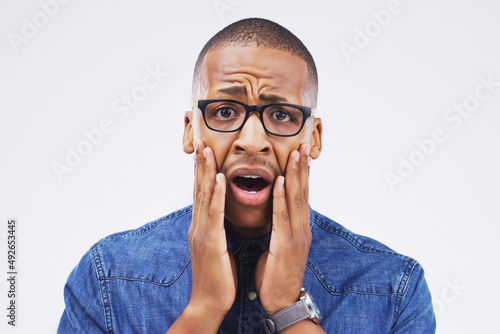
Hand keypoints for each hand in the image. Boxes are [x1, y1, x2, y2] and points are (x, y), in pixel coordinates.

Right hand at [184, 140, 236, 326]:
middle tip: (201, 141)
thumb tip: (220, 219)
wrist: (210, 302)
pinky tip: (218, 178)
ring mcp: (201, 233)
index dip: (202, 172)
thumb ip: (216, 231)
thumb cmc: (218, 277)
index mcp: (202, 227)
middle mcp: (198, 226)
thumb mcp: (216, 249)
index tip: (205, 153)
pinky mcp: (209, 242)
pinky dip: (215, 194)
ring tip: (207, 150)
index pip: (201, 194)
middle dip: (200, 164)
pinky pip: (214, 214)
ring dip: (205, 171)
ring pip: (203, 196)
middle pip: (198, 189)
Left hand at [255, 143, 311, 314]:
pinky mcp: (287, 244)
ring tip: (295, 153)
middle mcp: (301, 227)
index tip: (299, 152)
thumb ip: (280, 227)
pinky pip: (283, 216)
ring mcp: (297, 235)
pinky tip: (281, 181)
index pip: (301, 194)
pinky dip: (282, 197)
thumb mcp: (280, 245)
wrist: (282, 301)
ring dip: (296, 174)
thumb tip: (276, 213)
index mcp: (298, 227)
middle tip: (303, 143)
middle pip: (303, 191)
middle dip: (302, 166)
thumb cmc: (276, 274)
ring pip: (297, 198)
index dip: (301, 172)